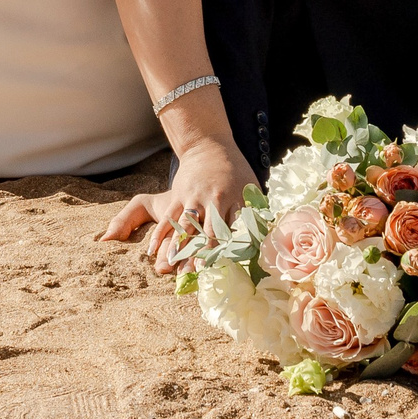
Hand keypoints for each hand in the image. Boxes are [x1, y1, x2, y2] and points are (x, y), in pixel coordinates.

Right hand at [97, 137, 256, 275]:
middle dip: (202, 251)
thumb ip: (254, 211)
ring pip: (185, 226)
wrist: (209, 146)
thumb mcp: (250, 186)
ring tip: (172, 267)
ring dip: (179, 247)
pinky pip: (167, 218)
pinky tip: (152, 251)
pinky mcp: (178, 196)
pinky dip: (159, 234)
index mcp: (233, 198)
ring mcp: (193, 197)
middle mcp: (212, 199)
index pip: (232, 227)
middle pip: (207, 230)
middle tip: (197, 272)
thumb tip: (265, 235)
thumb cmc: (235, 171)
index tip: (225, 264)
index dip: (228, 246)